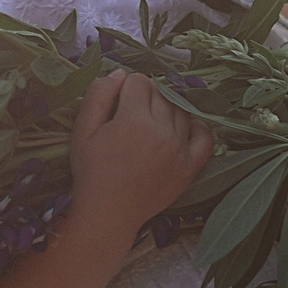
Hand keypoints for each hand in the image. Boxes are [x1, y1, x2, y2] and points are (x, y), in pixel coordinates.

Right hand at [64, 70, 212, 229]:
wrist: (108, 215)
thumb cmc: (91, 172)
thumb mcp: (82, 131)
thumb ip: (97, 96)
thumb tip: (119, 73)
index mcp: (134, 120)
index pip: (139, 81)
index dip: (125, 88)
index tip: (116, 104)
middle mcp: (162, 131)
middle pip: (160, 93)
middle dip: (144, 97)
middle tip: (130, 116)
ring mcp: (180, 149)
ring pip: (180, 110)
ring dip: (166, 109)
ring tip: (149, 125)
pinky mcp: (190, 167)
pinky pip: (205, 136)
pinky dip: (197, 126)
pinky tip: (182, 127)